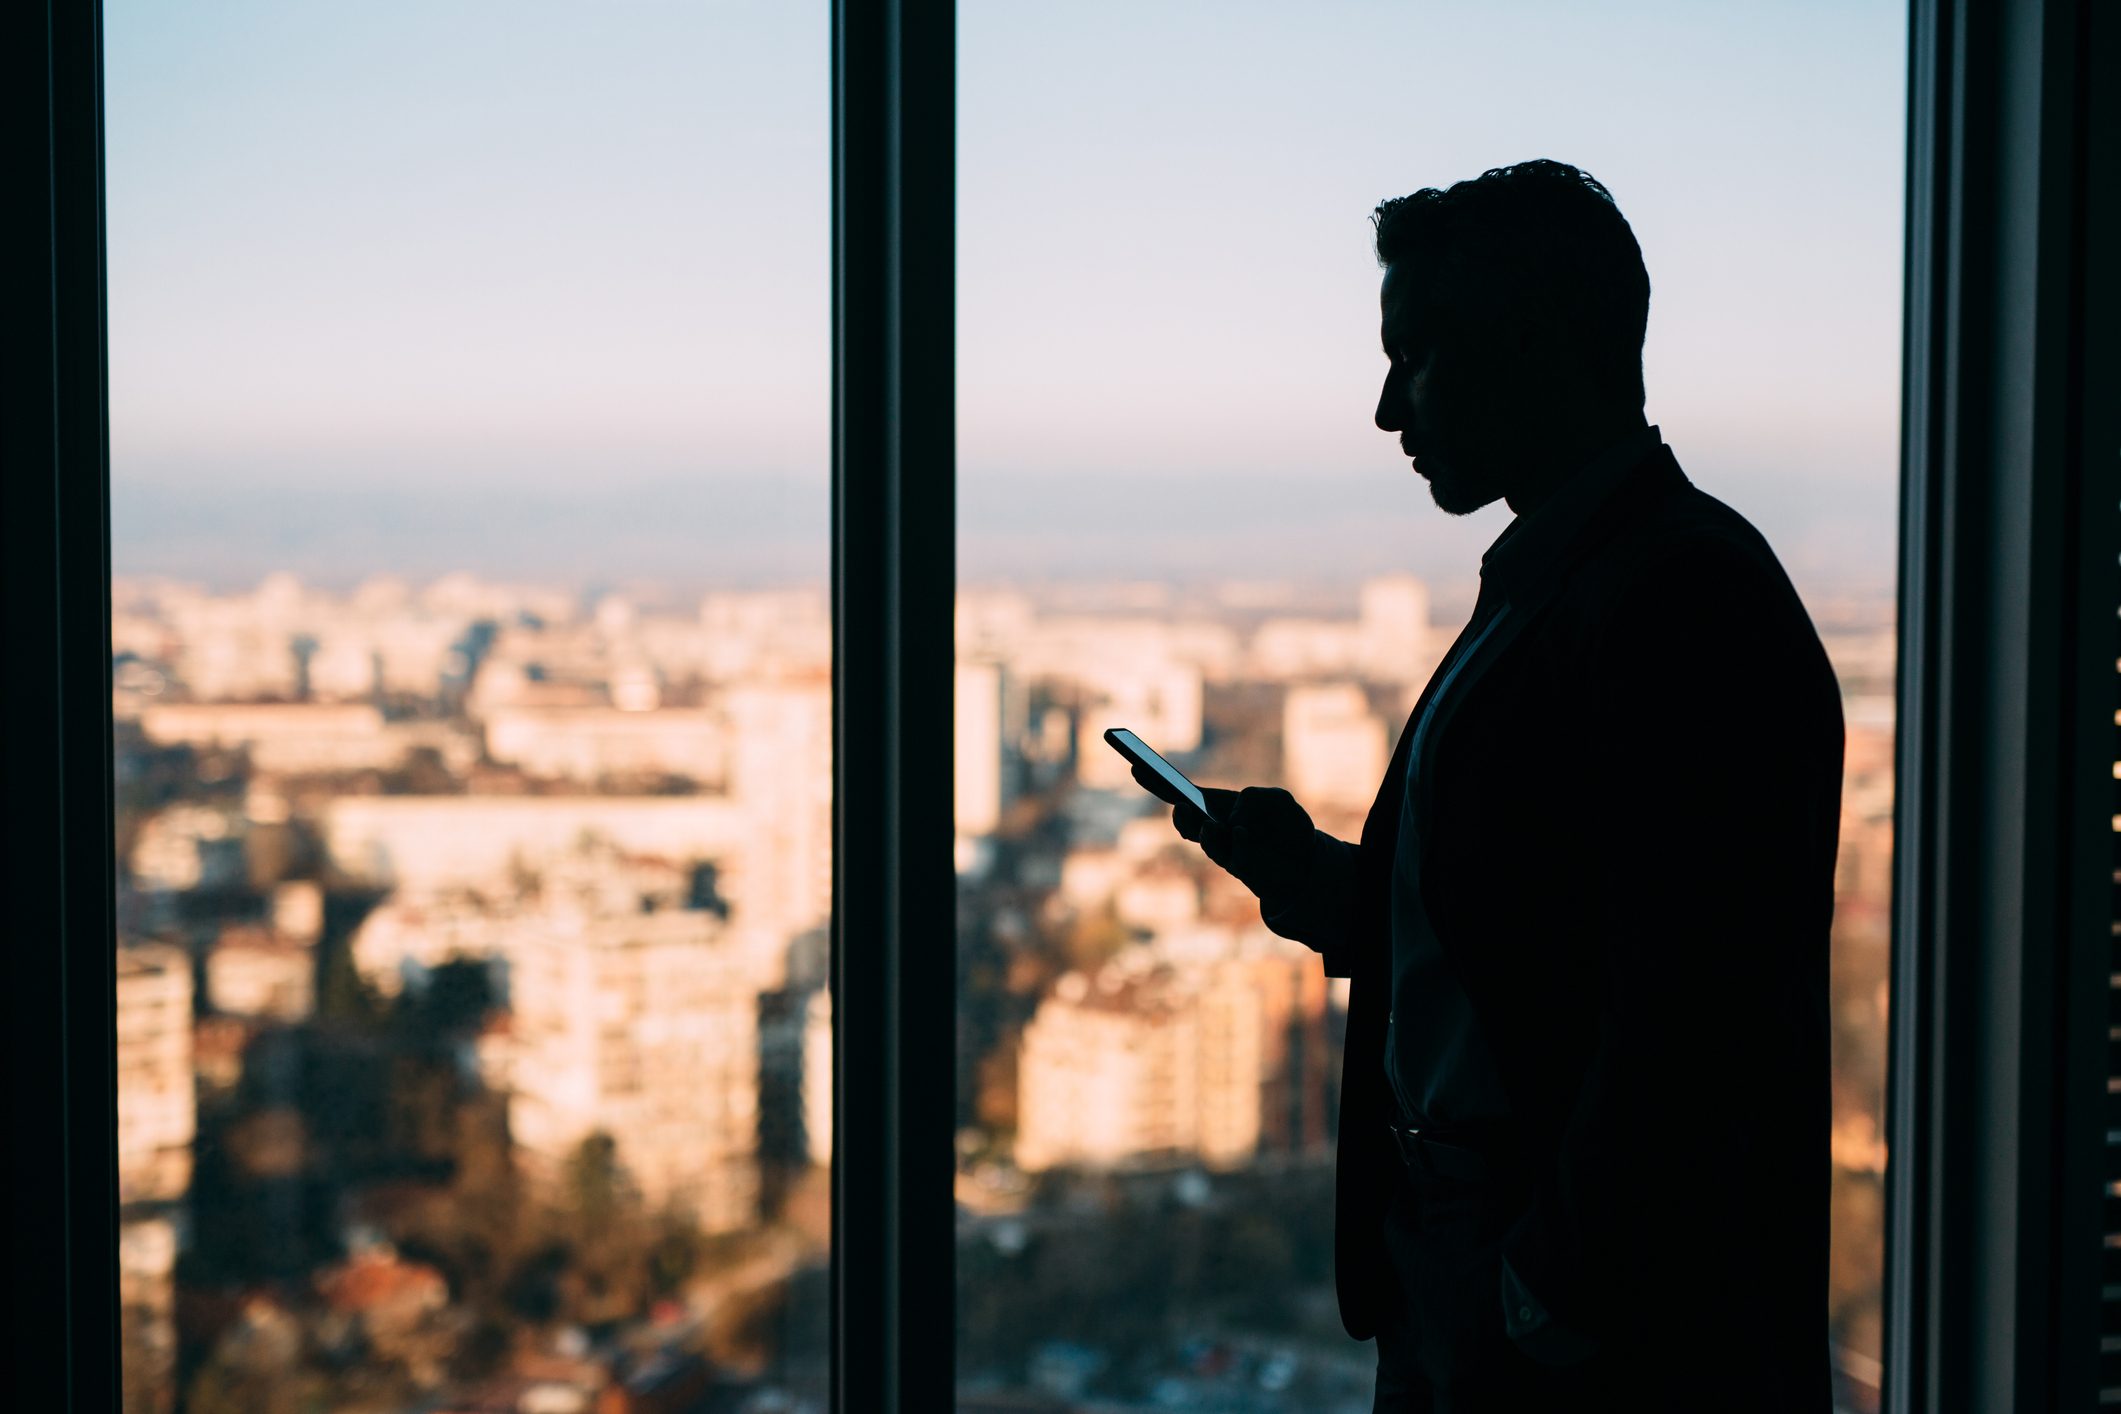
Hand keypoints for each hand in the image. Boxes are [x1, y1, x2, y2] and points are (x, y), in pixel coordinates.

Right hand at [1130, 765, 1316, 904]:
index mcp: (1214, 806)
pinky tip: (1242, 832)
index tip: (1136, 765)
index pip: (1178, 791)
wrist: (1307, 860)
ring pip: (1207, 842)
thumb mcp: (1278, 799)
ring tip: (1210, 824)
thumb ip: (1257, 798)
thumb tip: (1236, 823)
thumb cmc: (1286, 825)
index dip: (1155, 780)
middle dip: (1182, 817)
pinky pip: (1235, 856)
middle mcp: (1212, 829)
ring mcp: (1225, 851)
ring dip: (1206, 832)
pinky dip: (1239, 842)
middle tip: (1182, 806)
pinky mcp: (1243, 869)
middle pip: (1185, 823)